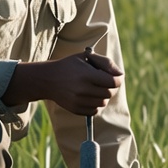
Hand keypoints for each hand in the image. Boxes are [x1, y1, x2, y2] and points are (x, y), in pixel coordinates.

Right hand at [3, 50, 122, 114]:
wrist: (48, 79)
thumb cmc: (70, 65)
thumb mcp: (86, 57)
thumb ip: (105, 63)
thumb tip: (119, 74)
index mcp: (87, 74)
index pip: (113, 82)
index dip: (118, 79)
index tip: (117, 77)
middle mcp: (83, 89)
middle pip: (109, 93)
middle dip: (112, 87)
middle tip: (107, 82)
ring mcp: (78, 101)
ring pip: (103, 103)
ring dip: (104, 96)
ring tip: (97, 88)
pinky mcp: (76, 109)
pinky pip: (94, 111)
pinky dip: (96, 104)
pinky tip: (90, 96)